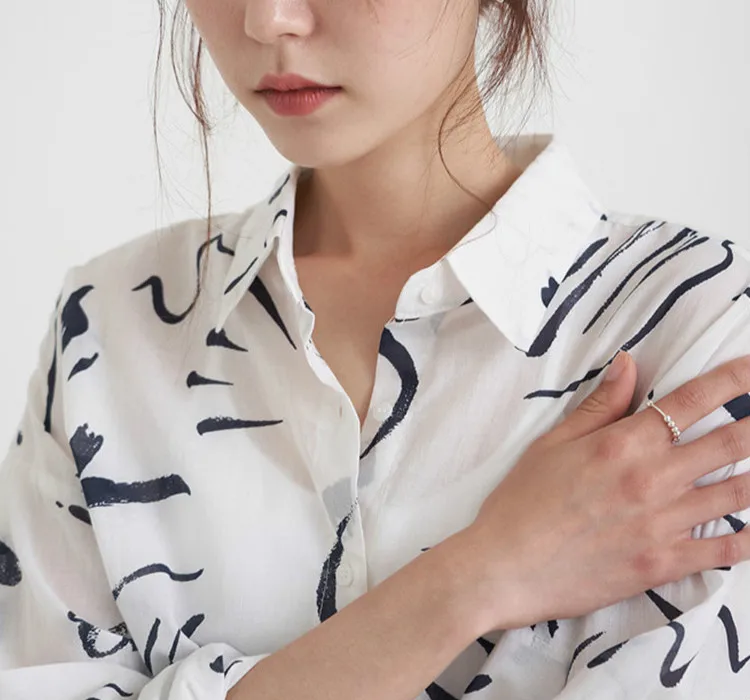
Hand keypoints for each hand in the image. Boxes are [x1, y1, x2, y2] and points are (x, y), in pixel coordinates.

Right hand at [464, 351, 749, 630]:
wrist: (505, 567)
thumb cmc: (522, 501)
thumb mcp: (552, 443)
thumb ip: (599, 405)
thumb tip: (629, 364)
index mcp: (623, 443)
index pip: (692, 401)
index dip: (733, 379)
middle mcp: (653, 479)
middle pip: (730, 443)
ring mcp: (663, 524)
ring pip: (737, 493)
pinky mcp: (663, 564)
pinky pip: (725, 551)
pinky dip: (749, 539)